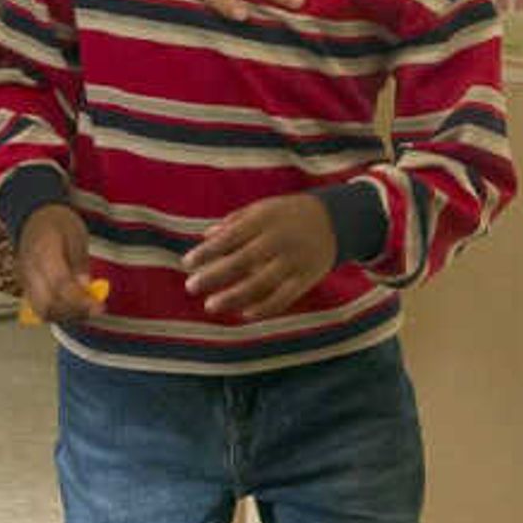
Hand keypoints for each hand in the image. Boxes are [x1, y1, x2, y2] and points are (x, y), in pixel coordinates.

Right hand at [15, 205, 103, 326]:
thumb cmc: (56, 223)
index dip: (81, 300)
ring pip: (42, 311)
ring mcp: (25, 280)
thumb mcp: (76, 235)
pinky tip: (73, 306)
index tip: (99, 307)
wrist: (33, 217)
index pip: (60, 284)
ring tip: (86, 308)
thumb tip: (85, 288)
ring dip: (66, 316)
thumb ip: (80, 263)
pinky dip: (58, 313)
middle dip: (73, 312)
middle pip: (47, 304)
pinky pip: (40, 308)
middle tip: (94, 309)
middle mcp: (29, 269)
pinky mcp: (26, 288)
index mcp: (43, 251)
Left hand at [184, 193, 339, 321]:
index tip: (186, 263)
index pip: (230, 237)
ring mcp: (294, 261)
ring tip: (211, 305)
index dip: (207, 251)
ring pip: (261, 284)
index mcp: (265, 219)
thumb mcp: (262, 209)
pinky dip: (264, 308)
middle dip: (214, 275)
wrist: (336, 220)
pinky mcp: (306, 279)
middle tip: (190, 286)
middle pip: (242, 261)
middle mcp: (279, 240)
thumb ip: (234, 222)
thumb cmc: (288, 214)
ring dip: (233, 296)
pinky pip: (284, 298)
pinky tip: (244, 314)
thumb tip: (204, 237)